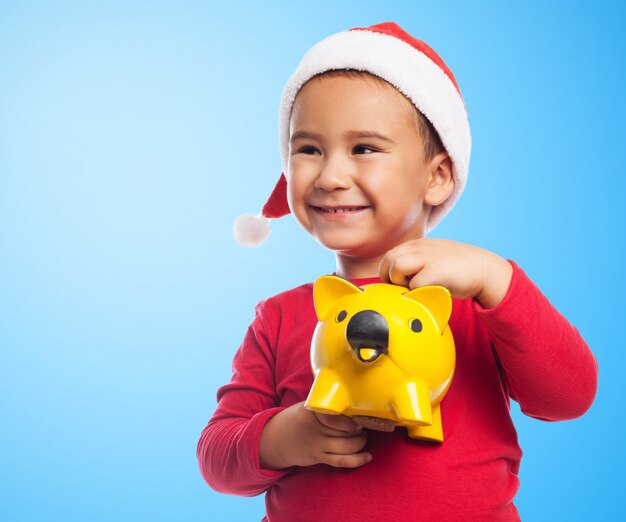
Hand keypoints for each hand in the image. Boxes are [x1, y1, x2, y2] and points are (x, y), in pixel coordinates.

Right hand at [259, 402, 370, 469]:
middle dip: (360, 430)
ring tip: (364, 437)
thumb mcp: (306, 406)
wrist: (276, 440)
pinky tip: (368, 456)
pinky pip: (341, 461)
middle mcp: (315, 429)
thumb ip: (324, 404)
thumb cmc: (297, 419)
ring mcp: (317, 445)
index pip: (334, 416)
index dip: (349, 420)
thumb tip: (350, 396)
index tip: (358, 417)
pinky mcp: (319, 458)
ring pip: (346, 446)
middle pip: (344, 431)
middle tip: (365, 425)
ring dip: (360, 442)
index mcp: (311, 412)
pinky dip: (357, 460)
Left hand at [378, 238, 512, 308]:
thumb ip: (415, 263)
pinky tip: (427, 293)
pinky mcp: (436, 271)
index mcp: (418, 244)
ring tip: (414, 288)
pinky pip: (414, 283)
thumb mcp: (432, 258)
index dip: (388, 271)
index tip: (397, 283)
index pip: (390, 255)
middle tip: (401, 288)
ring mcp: (428, 257)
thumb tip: (395, 278)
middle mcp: (420, 247)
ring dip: (400, 281)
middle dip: (389, 276)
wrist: (485, 270)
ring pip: (397, 267)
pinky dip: (416, 292)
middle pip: (389, 258)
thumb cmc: (457, 270)